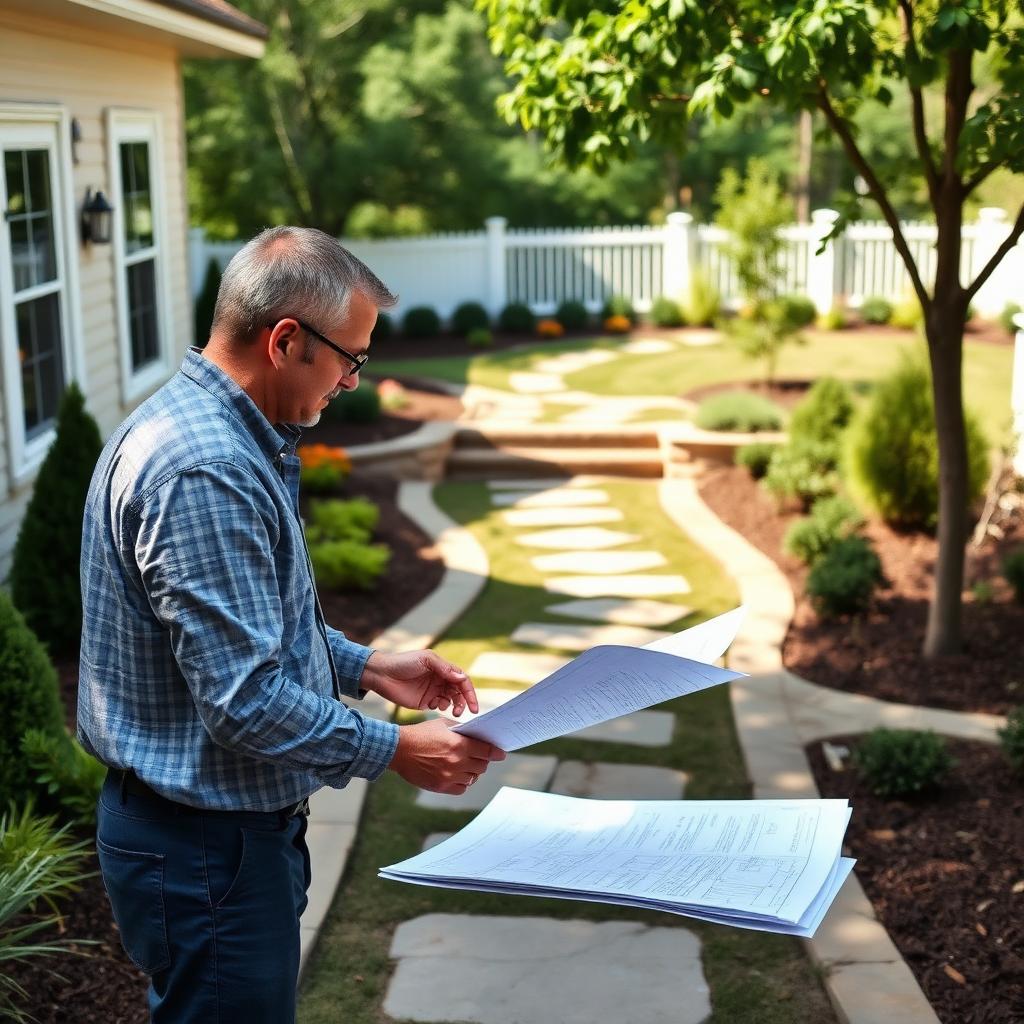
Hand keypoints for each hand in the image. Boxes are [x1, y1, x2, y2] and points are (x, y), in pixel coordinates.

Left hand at [361, 650, 477, 716]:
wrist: (382, 675)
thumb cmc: (403, 662)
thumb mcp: (425, 659)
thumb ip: (444, 668)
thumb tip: (462, 677)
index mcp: (443, 668)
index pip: (462, 680)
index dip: (469, 692)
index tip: (473, 704)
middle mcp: (441, 680)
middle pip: (459, 692)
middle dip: (464, 702)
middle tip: (461, 712)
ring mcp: (434, 691)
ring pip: (452, 701)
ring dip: (454, 706)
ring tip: (449, 710)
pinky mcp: (425, 702)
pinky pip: (439, 706)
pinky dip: (441, 708)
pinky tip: (434, 706)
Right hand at [389, 719, 506, 794]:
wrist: (398, 749)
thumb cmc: (421, 734)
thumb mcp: (443, 724)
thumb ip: (462, 730)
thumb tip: (477, 736)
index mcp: (458, 745)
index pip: (486, 751)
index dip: (496, 753)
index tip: (501, 754)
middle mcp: (456, 762)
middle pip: (481, 766)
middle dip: (482, 760)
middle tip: (479, 757)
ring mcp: (448, 776)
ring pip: (472, 778)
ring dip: (472, 771)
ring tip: (465, 764)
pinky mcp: (440, 786)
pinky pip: (461, 788)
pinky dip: (462, 782)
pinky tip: (457, 774)